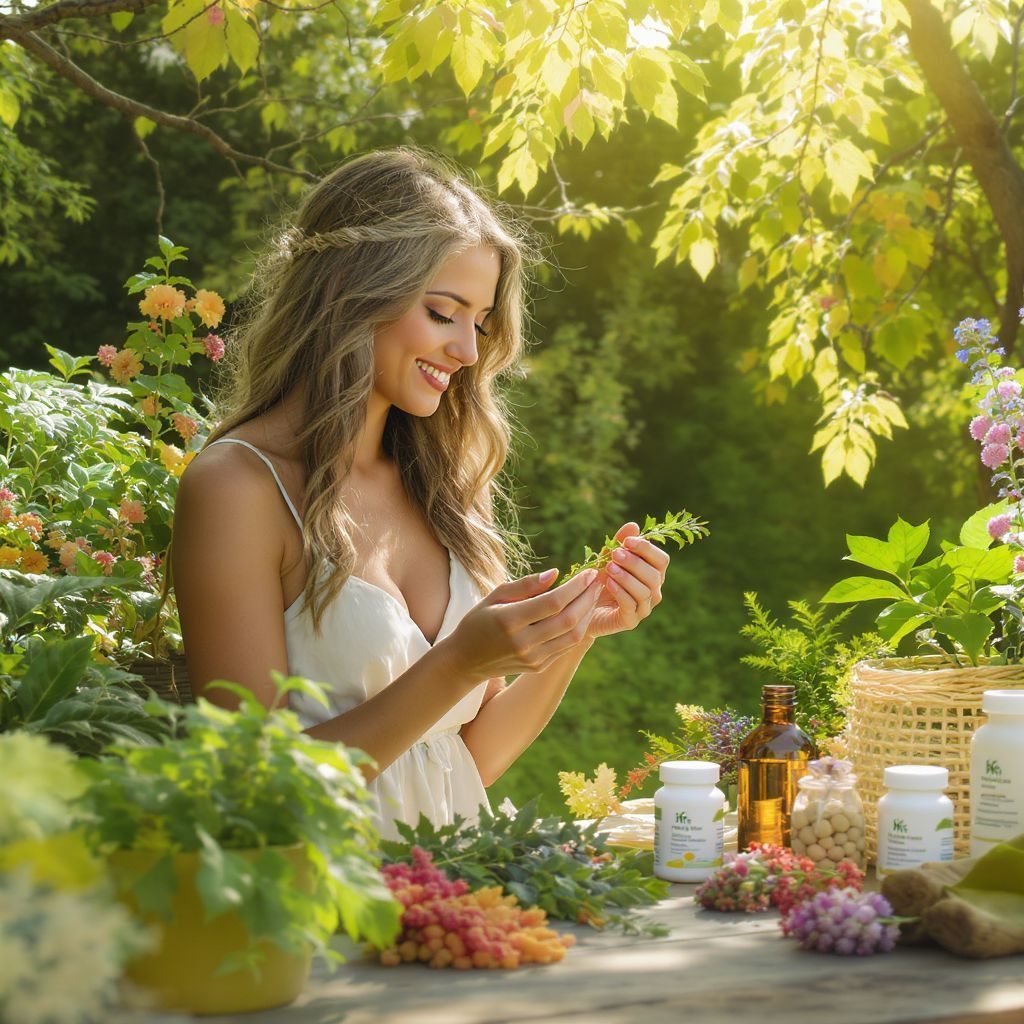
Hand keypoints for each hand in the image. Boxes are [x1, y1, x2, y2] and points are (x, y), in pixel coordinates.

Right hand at [442, 568, 602, 681]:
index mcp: (509, 621)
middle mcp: (523, 643)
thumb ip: (525, 585)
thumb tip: (556, 573)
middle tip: (598, 581)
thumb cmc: (479, 620)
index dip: (575, 587)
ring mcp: (533, 658)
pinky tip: (583, 612)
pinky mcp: (539, 667)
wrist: (466, 661)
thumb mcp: (494, 596)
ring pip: (572, 635)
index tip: (588, 572)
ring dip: (588, 613)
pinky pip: (566, 646)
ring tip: (594, 595)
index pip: (552, 602)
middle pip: (567, 619)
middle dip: (587, 598)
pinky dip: (579, 627)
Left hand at [587, 521, 669, 641]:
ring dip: (627, 577)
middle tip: (615, 554)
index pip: (661, 560)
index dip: (647, 549)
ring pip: (644, 592)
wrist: (582, 608)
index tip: (627, 541)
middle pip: (654, 576)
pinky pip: (631, 606)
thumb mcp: (608, 557)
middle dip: (634, 563)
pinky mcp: (631, 621)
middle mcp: (653, 591)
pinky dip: (620, 593)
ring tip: (609, 569)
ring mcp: (644, 608)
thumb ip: (620, 542)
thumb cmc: (600, 579)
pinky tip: (608, 583)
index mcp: (653, 574)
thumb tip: (633, 525)